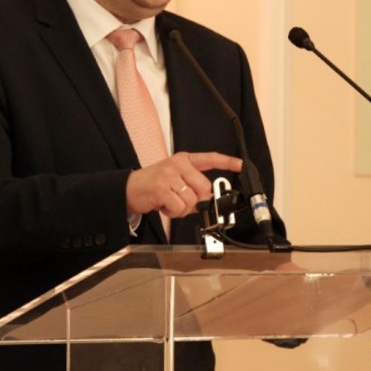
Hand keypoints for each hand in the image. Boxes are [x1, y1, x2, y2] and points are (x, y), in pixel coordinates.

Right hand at [125, 151, 241, 219]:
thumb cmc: (153, 185)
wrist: (129, 189)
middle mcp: (178, 164)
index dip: (227, 162)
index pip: (210, 158)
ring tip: (169, 202)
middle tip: (180, 200)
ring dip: (181, 208)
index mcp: (184, 160)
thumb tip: (208, 201)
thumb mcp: (175, 180)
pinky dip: (173, 212)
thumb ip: (193, 187)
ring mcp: (169, 175)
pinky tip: (163, 205)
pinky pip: (179, 207)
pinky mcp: (162, 188)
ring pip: (192, 200)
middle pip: (204, 187)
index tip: (241, 165)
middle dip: (195, 200)